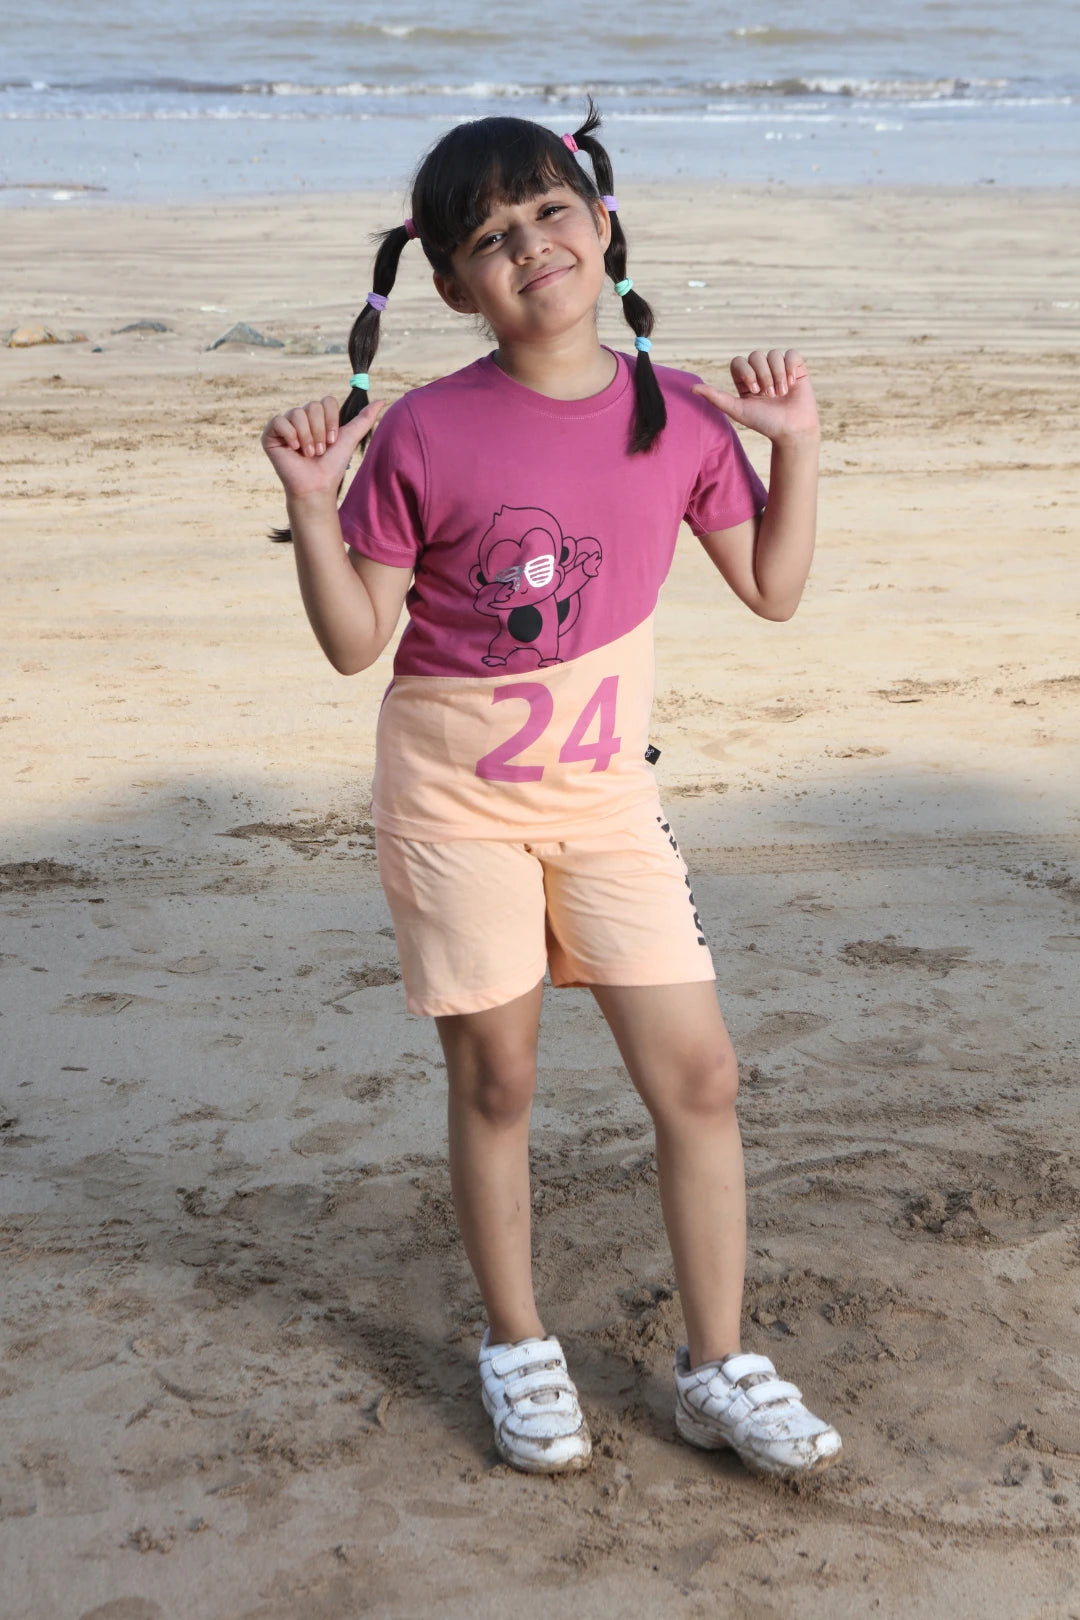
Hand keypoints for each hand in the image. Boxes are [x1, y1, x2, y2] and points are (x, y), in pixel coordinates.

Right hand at [261, 394, 383, 501]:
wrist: (317, 485)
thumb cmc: (332, 466)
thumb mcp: (350, 438)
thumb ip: (364, 420)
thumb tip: (381, 400)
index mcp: (318, 417)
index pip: (326, 401)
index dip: (332, 420)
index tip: (332, 441)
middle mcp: (301, 417)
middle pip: (313, 406)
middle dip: (320, 431)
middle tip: (319, 451)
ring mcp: (285, 424)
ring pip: (297, 413)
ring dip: (307, 437)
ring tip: (308, 454)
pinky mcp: (271, 434)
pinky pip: (279, 421)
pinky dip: (290, 435)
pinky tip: (293, 448)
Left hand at [693, 350, 817, 444]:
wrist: (791, 430)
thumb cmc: (764, 422)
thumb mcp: (737, 410)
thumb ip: (716, 398)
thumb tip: (691, 388)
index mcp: (745, 379)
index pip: (739, 361)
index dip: (747, 372)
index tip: (754, 391)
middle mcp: (761, 371)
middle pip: (757, 356)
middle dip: (763, 376)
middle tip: (769, 395)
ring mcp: (778, 368)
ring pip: (774, 354)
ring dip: (777, 375)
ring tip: (781, 393)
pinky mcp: (796, 367)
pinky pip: (791, 354)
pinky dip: (790, 368)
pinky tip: (791, 384)